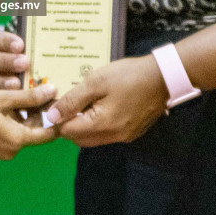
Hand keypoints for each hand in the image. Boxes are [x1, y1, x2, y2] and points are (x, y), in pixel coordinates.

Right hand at [0, 27, 27, 89]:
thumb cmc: (3, 58)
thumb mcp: (6, 50)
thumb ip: (16, 50)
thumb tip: (33, 53)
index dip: (5, 41)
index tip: (21, 46)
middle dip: (7, 61)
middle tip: (24, 63)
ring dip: (2, 81)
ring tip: (17, 83)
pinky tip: (11, 96)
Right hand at [0, 84, 58, 159]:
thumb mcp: (2, 98)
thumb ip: (29, 97)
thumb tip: (52, 91)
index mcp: (17, 140)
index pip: (48, 133)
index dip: (56, 118)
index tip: (61, 103)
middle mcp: (11, 151)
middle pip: (34, 132)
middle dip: (38, 113)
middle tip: (43, 92)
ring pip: (21, 133)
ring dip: (24, 116)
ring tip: (26, 94)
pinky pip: (8, 136)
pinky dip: (12, 122)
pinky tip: (8, 105)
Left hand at [46, 55, 168, 146]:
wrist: (163, 76)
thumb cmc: (129, 76)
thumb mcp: (96, 82)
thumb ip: (72, 100)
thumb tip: (52, 116)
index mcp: (102, 125)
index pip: (68, 132)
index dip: (58, 119)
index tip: (55, 104)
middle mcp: (114, 136)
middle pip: (79, 138)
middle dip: (69, 124)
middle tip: (68, 103)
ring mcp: (125, 136)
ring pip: (94, 138)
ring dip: (84, 124)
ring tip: (84, 102)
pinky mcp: (133, 132)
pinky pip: (108, 134)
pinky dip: (99, 124)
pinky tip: (101, 105)